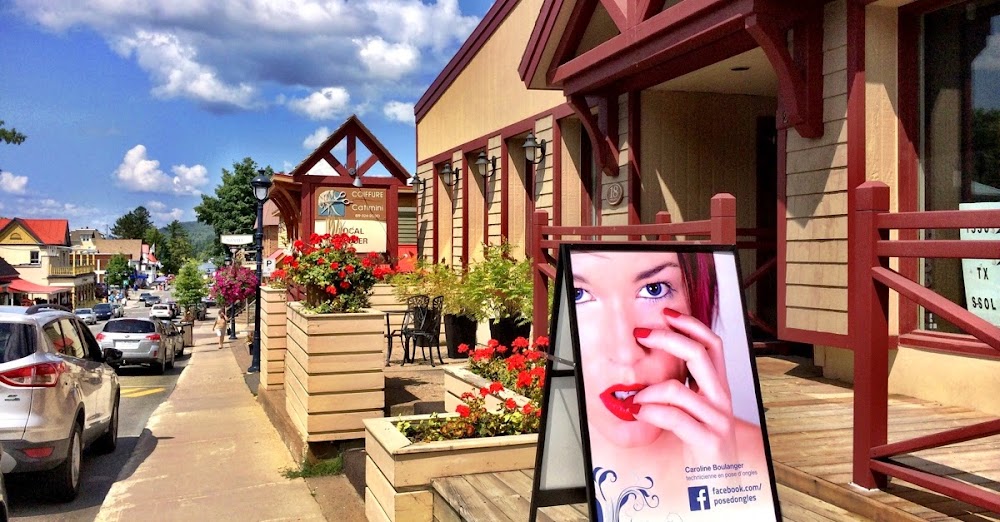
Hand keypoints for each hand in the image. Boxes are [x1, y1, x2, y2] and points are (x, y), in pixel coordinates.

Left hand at [632, 309, 735, 461]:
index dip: (690, 324)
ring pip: (678, 389)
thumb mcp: (694, 411)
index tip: (666, 313)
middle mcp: (722, 398)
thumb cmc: (702, 446)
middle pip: (699, 354)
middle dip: (667, 338)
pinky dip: (651, 413)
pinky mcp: (709, 441)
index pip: (712, 344)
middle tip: (642, 334)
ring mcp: (717, 419)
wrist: (719, 484)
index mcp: (718, 387)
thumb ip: (681, 388)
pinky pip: (674, 418)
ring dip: (648, 391)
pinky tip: (640, 414)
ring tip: (635, 400)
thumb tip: (652, 364)